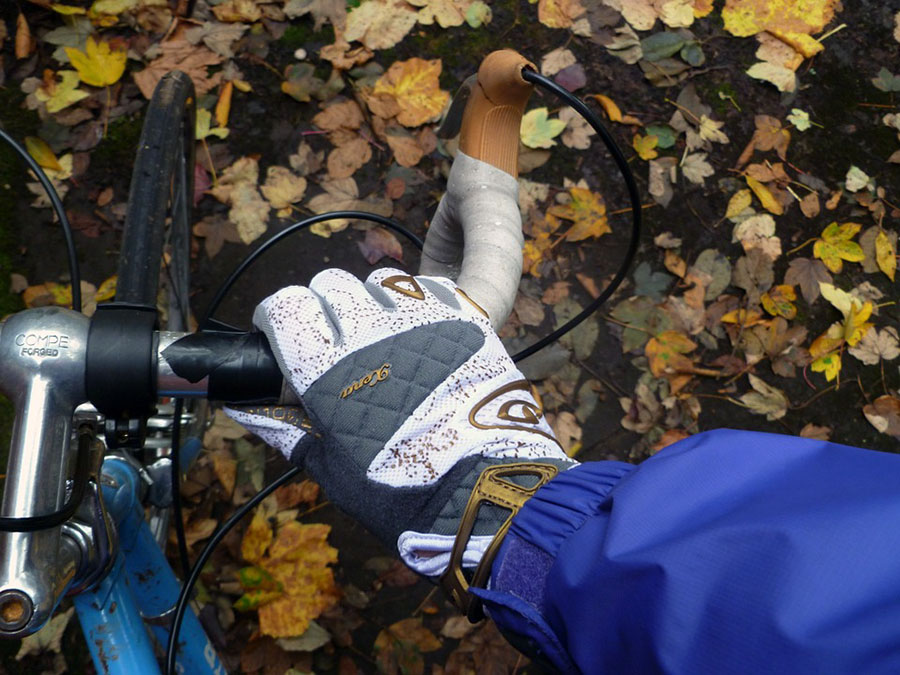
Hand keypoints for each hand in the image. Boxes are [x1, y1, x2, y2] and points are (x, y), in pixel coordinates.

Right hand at [227, 268, 573, 579]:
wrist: (491, 494)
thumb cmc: (405, 494)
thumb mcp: (336, 473)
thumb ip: (289, 432)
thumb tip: (246, 410)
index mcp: (329, 372)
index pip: (283, 306)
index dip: (277, 316)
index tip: (282, 332)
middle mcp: (371, 333)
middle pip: (330, 284)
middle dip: (323, 306)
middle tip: (336, 339)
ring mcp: (423, 319)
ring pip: (380, 279)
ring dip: (372, 300)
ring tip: (384, 335)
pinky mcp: (467, 318)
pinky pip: (430, 285)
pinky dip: (419, 299)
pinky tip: (423, 330)